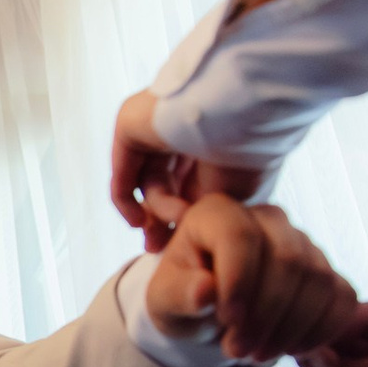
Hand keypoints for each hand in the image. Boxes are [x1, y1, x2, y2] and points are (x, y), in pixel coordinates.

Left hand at [111, 90, 271, 251]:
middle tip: (160, 251)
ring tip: (179, 221)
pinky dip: (126, 202)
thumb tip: (184, 245)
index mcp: (212, 142)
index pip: (189, 187)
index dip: (183, 220)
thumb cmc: (246, 156)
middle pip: (164, 186)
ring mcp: (156, 128)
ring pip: (148, 184)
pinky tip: (138, 223)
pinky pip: (121, 174)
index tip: (181, 252)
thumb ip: (203, 219)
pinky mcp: (131, 126)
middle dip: (161, 222)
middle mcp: (184, 134)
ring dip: (161, 211)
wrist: (238, 114)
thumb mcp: (229, 199)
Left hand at [145, 194, 355, 361]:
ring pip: (318, 280)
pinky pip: (342, 297)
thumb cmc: (182, 296)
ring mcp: (302, 242)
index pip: (240, 236)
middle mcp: (266, 218)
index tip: (226, 320)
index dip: (239, 280)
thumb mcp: (164, 300)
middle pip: (287, 259)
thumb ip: (179, 294)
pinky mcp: (325, 271)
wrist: (207, 311)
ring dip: (291, 327)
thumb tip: (205, 290)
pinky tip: (292, 351)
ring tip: (256, 355)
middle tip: (236, 351)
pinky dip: (322, 329)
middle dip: (265, 314)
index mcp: (218, 213)